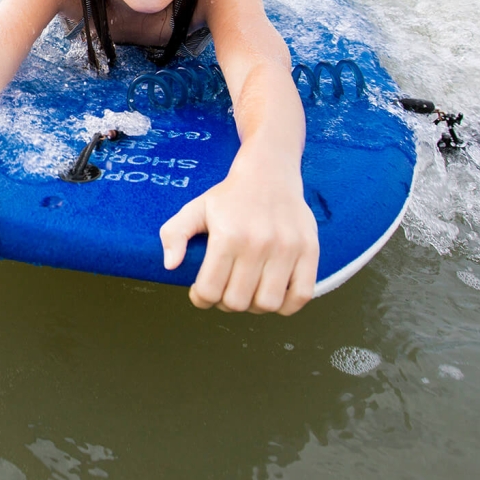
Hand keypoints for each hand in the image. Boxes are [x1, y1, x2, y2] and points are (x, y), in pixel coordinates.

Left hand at [158, 157, 317, 314]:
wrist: (269, 173)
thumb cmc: (229, 196)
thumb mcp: (194, 208)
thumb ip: (174, 234)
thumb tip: (170, 265)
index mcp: (228, 235)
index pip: (210, 290)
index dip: (201, 298)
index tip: (201, 292)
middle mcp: (258, 243)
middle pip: (238, 302)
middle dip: (224, 303)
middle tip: (223, 290)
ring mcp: (287, 248)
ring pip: (268, 304)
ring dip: (254, 306)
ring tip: (247, 291)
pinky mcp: (309, 251)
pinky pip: (301, 296)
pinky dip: (286, 305)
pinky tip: (272, 292)